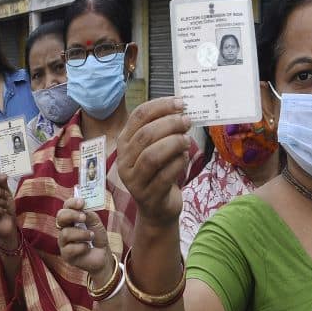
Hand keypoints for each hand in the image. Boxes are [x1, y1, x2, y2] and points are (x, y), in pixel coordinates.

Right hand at [0, 174, 16, 241]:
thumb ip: (3, 185)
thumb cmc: (7, 210)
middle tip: (6, 197)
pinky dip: (0, 210)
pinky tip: (3, 212)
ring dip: (1, 202)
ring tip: (6, 206)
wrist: (9, 227)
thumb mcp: (7, 195)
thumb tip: (3, 174)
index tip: (5, 178)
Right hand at [57, 197, 114, 277]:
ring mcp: (63, 242)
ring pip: (66, 233)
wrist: (103, 255)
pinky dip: (82, 247)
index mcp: (71, 218)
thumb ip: (90, 215)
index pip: (66, 207)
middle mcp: (65, 228)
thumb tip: (83, 209)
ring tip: (91, 236)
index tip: (82, 203)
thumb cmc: (97, 237)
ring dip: (82, 234)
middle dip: (72, 215)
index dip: (72, 203)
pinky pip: (70, 248)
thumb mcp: (96, 223)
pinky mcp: (65, 254)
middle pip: (60, 217)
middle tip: (84, 218)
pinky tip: (87, 248)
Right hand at [117, 97, 191, 227]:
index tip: (180, 103)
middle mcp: (124, 160)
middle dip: (169, 124)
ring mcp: (134, 180)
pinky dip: (178, 163)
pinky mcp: (147, 196)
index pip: (138, 116)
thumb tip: (181, 107)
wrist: (157, 207)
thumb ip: (162, 129)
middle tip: (187, 121)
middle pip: (145, 135)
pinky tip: (184, 158)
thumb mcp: (155, 148)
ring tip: (186, 140)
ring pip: (152, 156)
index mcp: (124, 142)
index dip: (160, 106)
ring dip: (173, 144)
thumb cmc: (158, 171)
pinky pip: (164, 176)